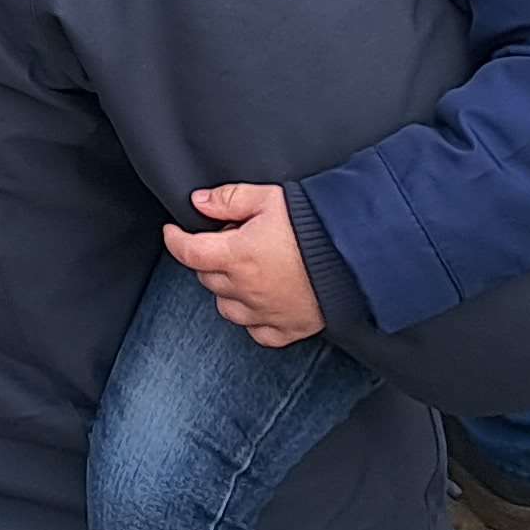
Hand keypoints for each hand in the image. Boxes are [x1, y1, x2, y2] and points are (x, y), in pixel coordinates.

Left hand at [168, 184, 322, 347]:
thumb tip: (199, 202)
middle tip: (230, 241)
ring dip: (227, 289)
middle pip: (207, 278)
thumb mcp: (268, 198)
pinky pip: (258, 332)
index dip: (175, 240)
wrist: (356, 257)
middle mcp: (246, 289)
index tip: (173, 232)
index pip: (188, 252)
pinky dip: (253, 319)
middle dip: (210, 259)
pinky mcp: (287, 328)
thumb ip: (229, 199)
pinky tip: (261, 301)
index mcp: (237, 255)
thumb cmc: (314, 226)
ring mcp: (265, 313)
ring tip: (246, 270)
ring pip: (226, 307)